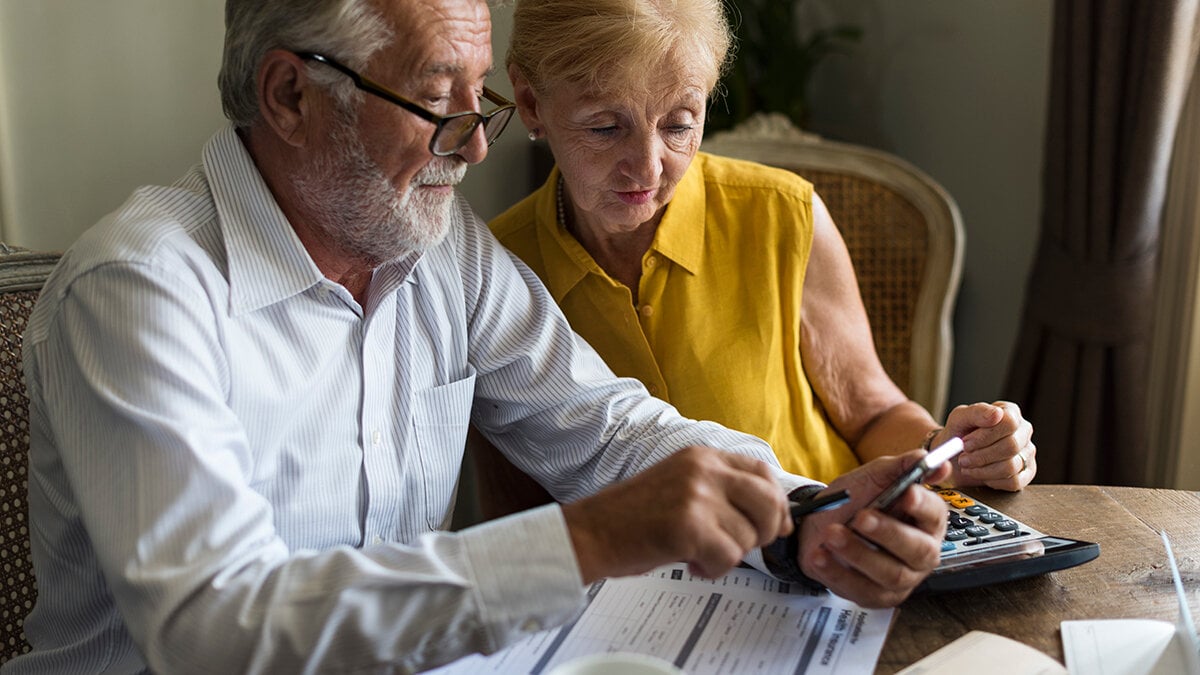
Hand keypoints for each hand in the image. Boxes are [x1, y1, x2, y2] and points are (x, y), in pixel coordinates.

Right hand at [561, 446, 791, 583]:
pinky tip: (690, 563)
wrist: (591, 532)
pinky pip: (728, 558)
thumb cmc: (633, 517)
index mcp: (702, 456)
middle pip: (768, 502)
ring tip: (696, 552)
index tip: (776, 525)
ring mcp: (696, 496)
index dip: (776, 502)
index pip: (762, 472)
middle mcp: (703, 469)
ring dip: (727, 555)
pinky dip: (712, 570)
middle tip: (738, 545)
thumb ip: (722, 490)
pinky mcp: (689, 526)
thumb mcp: (681, 485)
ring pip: (748, 537)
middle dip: (764, 532)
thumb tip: (776, 517)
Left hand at [798, 450, 948, 607]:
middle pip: (918, 550)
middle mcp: (921, 553)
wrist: (818, 524)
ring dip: (858, 553)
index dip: (923, 505)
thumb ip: (901, 466)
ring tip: (831, 534)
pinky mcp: (876, 597)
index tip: (906, 494)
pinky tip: (820, 555)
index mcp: (926, 521)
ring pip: (890, 574)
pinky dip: (837, 572)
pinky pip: (861, 590)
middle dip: (889, 533)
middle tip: (861, 517)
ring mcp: (901, 579)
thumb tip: (931, 458)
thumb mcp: (874, 477)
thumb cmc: (854, 500)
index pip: (935, 515)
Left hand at [938, 401, 1034, 490]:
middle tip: (963, 457)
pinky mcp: (1026, 473)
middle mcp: (1022, 432)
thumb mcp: (959, 418)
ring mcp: (1027, 453)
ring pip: (1011, 466)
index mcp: (1010, 413)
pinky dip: (991, 480)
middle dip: (981, 455)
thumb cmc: (959, 434)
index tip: (965, 443)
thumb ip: (976, 412)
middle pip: (1011, 446)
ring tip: (968, 465)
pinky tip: (980, 473)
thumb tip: (996, 414)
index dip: (985, 436)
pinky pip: (1013, 482)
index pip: (1009, 423)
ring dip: (983, 469)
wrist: (953, 455)